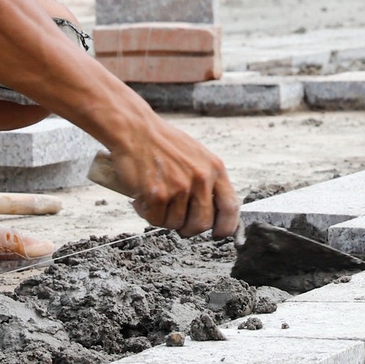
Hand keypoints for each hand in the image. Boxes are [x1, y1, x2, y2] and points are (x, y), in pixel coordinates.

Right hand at [110, 118, 238, 239]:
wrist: (134, 129)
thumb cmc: (162, 142)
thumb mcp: (196, 155)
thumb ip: (207, 180)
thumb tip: (213, 210)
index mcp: (214, 168)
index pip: (230, 206)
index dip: (226, 226)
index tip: (218, 234)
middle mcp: (201, 178)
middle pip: (203, 223)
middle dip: (189, 229)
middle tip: (177, 222)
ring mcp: (179, 187)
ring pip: (176, 224)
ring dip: (163, 218)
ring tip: (155, 199)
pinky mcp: (158, 194)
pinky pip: (155, 220)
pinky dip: (146, 213)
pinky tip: (141, 197)